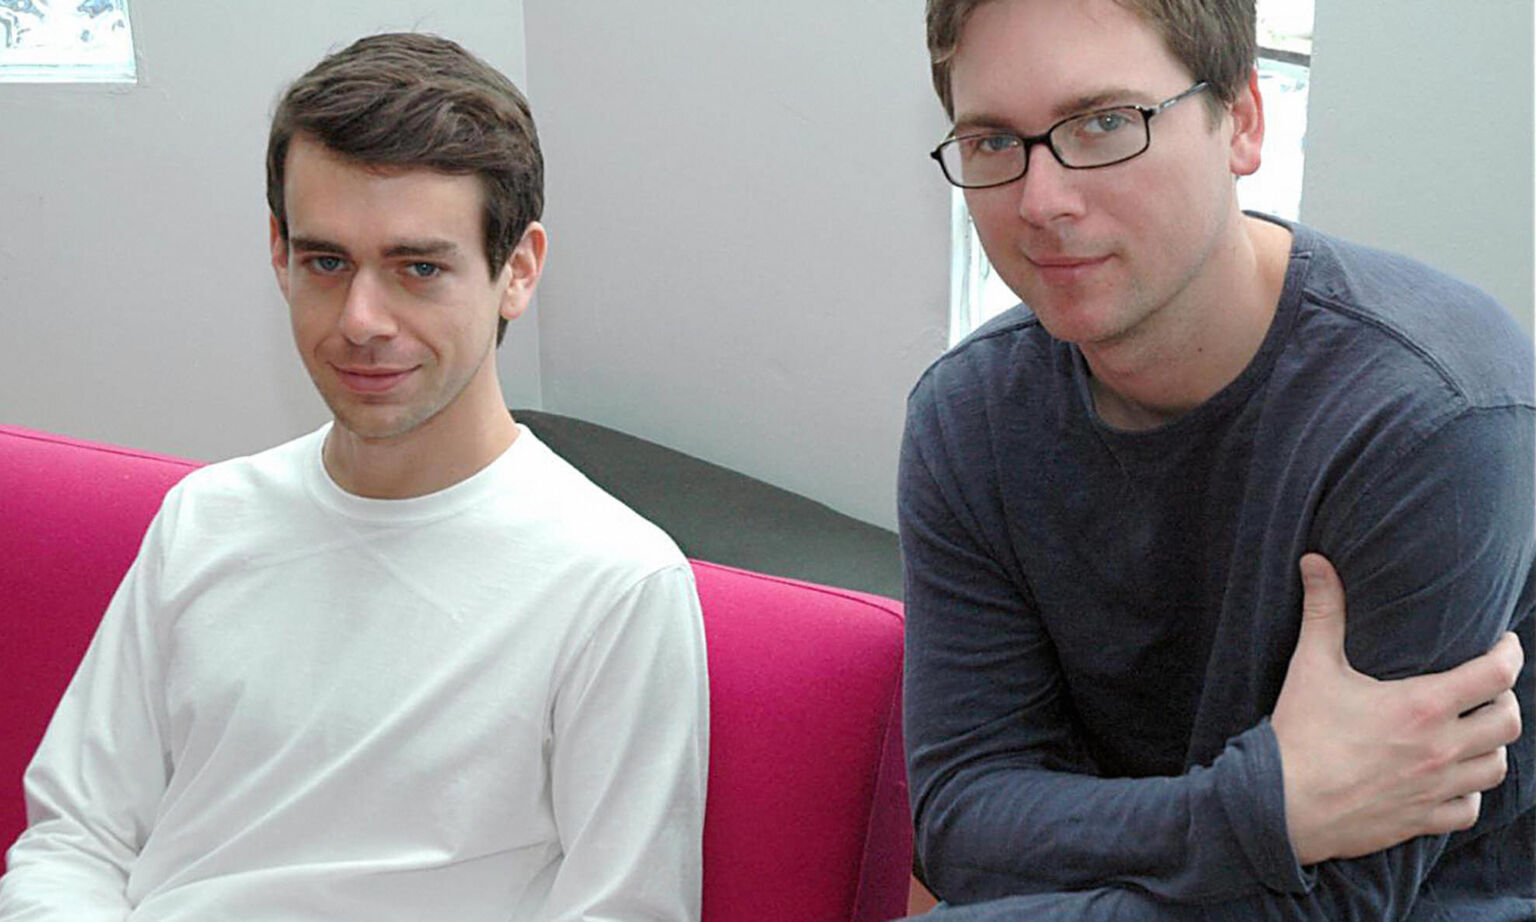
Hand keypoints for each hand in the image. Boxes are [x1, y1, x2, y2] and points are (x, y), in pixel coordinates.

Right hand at [1271, 553, 1522, 865]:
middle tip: (1487, 688)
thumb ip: (1323, 611)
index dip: (1509, 653)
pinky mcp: (1421, 819)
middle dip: (1505, 699)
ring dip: (1491, 745)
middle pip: (1509, 721)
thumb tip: (1316, 561)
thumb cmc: (1299, 733)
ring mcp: (1435, 788)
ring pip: (1496, 766)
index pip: (1496, 674)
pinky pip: (1469, 808)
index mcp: (1422, 706)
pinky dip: (1469, 791)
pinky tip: (1452, 779)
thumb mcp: (1311, 666)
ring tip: (1473, 731)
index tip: (1502, 642)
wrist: (1280, 804)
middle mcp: (1441, 748)